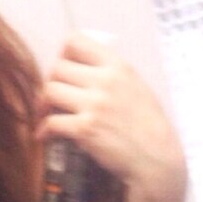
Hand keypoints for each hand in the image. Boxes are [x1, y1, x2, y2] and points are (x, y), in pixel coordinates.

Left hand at [36, 33, 185, 201]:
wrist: (157, 160)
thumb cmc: (149, 128)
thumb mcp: (137, 87)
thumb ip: (112, 74)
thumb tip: (86, 69)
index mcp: (117, 66)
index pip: (76, 41)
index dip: (63, 54)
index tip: (64, 69)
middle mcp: (105, 81)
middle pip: (58, 68)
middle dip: (52, 83)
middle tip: (53, 98)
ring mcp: (95, 105)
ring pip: (50, 91)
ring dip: (45, 104)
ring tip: (49, 115)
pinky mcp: (86, 129)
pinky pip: (52, 122)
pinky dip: (45, 130)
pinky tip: (46, 136)